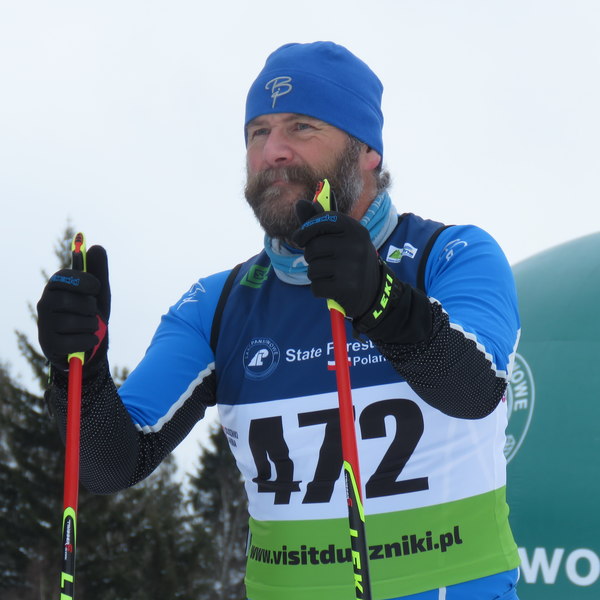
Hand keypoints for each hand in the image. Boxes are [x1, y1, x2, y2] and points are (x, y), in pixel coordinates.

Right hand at [37, 245, 110, 375]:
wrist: (86, 345)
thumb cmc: (89, 313)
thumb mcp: (97, 293)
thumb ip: (98, 271)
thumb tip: (96, 247)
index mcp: (55, 288)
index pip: (61, 277)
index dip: (82, 280)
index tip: (97, 287)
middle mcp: (44, 304)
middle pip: (67, 300)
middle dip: (88, 306)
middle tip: (92, 311)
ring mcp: (45, 325)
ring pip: (72, 322)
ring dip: (91, 324)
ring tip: (91, 326)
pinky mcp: (50, 345)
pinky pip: (74, 341)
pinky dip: (89, 340)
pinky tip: (89, 339)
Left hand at [292, 200, 381, 317]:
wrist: (374, 291)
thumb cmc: (350, 260)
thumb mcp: (341, 238)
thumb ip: (318, 222)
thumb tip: (299, 203)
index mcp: (356, 229)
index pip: (322, 220)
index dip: (305, 229)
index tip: (300, 238)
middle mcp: (356, 246)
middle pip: (313, 247)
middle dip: (311, 256)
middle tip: (323, 261)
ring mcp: (353, 268)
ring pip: (312, 269)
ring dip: (316, 274)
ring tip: (331, 275)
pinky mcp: (347, 288)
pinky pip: (316, 287)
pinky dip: (320, 289)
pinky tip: (333, 288)